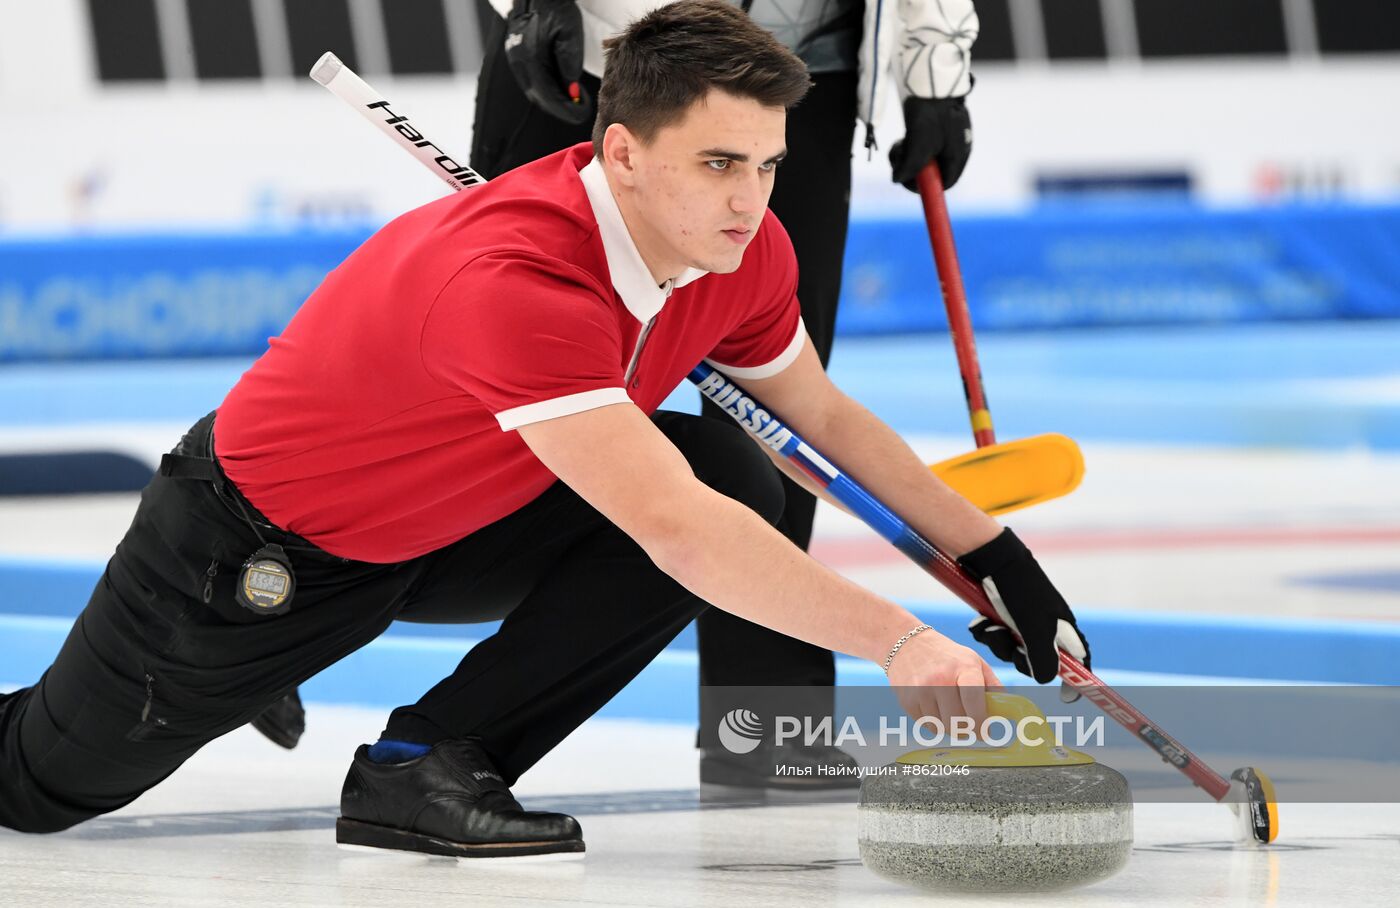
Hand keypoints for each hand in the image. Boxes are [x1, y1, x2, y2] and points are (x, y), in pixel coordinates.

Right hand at [504, 0, 592, 124]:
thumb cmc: (554, 8)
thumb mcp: (569, 34)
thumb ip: (570, 64)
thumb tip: (572, 92)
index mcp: (530, 58)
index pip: (548, 96)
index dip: (566, 110)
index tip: (582, 114)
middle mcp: (519, 62)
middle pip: (540, 98)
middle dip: (561, 109)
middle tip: (581, 110)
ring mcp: (516, 60)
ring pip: (535, 92)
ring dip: (555, 100)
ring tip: (575, 100)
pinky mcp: (518, 56)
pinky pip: (533, 81)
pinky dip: (548, 89)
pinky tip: (562, 87)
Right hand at [885, 629, 1001, 735]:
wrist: (907, 644)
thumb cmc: (947, 656)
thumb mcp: (974, 661)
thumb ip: (992, 685)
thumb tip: (1004, 711)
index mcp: (962, 667)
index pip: (973, 701)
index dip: (981, 722)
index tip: (986, 732)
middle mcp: (940, 678)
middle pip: (958, 721)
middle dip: (968, 729)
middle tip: (970, 726)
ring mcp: (921, 690)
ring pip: (943, 727)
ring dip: (951, 728)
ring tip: (951, 713)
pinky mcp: (907, 700)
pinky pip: (927, 726)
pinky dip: (935, 724)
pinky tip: (935, 709)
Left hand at [889, 96, 971, 191]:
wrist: (933, 79)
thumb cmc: (930, 111)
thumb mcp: (918, 143)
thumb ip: (910, 166)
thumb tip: (897, 180)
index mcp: (958, 155)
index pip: (945, 184)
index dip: (925, 187)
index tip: (906, 180)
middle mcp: (956, 149)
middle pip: (932, 172)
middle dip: (912, 169)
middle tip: (899, 156)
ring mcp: (948, 139)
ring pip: (925, 159)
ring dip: (908, 157)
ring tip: (900, 144)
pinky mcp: (938, 129)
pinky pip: (923, 146)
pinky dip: (912, 145)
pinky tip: (904, 136)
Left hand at [958, 528, 1090, 701]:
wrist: (992, 561)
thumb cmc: (1021, 591)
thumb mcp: (1035, 629)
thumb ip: (1043, 659)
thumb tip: (1045, 680)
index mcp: (1063, 631)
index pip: (1078, 662)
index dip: (1075, 681)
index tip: (1068, 698)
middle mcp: (1046, 629)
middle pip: (1035, 662)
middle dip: (1017, 656)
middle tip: (1011, 644)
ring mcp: (1023, 623)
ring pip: (1010, 650)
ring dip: (997, 642)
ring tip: (992, 626)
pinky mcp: (1004, 617)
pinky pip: (995, 637)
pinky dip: (987, 632)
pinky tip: (982, 620)